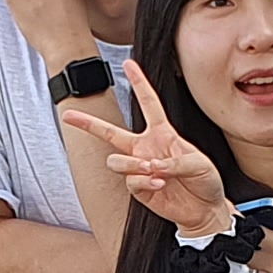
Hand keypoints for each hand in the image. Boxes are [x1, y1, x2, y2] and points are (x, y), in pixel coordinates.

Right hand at [60, 59, 233, 237]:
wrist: (205, 209)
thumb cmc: (205, 180)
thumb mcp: (198, 163)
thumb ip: (174, 161)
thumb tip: (151, 167)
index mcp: (162, 133)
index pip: (148, 103)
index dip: (138, 82)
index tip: (128, 63)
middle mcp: (145, 148)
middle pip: (111, 132)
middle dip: (88, 123)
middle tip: (67, 114)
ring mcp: (139, 169)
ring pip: (116, 161)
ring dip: (133, 165)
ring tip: (153, 169)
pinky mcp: (139, 189)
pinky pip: (130, 181)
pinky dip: (145, 181)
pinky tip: (160, 183)